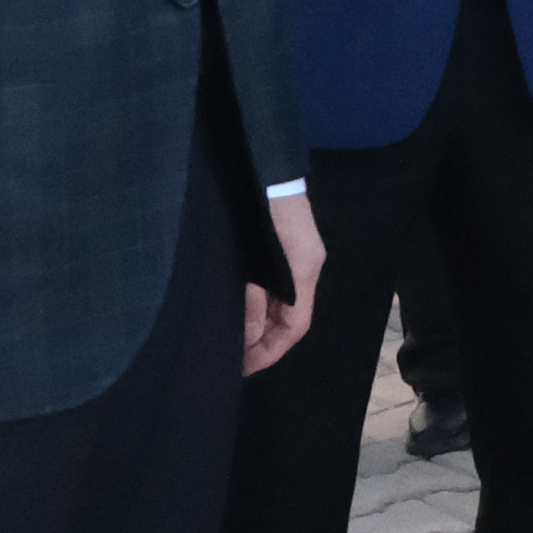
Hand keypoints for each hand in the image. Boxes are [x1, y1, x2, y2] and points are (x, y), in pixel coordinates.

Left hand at [243, 189, 326, 379]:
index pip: (295, 327)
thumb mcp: (257, 260)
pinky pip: (270, 287)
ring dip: (255, 323)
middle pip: (287, 318)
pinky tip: (235, 309)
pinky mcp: (277, 248)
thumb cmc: (263, 209)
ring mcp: (293, 258)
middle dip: (261, 341)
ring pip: (277, 303)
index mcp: (303, 272)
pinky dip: (254, 303)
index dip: (270, 351)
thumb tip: (248, 334)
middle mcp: (303, 269)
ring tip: (229, 339)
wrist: (262, 164)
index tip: (244, 368)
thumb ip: (253, 297)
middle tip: (231, 358)